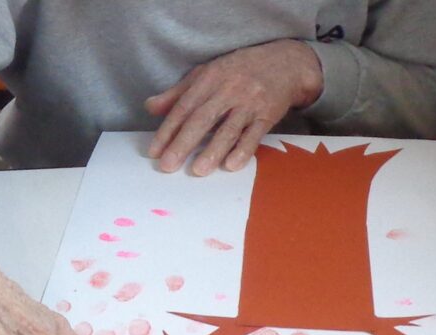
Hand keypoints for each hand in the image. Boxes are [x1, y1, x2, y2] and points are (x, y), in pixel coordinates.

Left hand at [146, 39, 323, 175]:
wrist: (285, 63)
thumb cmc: (238, 71)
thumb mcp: (206, 74)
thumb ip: (177, 93)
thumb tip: (150, 108)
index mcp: (209, 79)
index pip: (184, 107)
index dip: (168, 130)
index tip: (155, 151)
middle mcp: (228, 90)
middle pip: (202, 119)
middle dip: (184, 143)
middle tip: (168, 165)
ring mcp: (249, 103)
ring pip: (228, 129)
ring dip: (213, 150)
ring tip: (198, 171)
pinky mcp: (267, 115)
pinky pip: (254, 134)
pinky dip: (243, 150)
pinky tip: (231, 165)